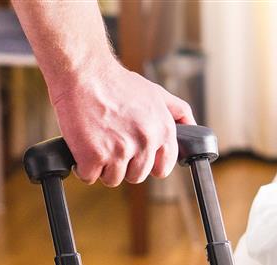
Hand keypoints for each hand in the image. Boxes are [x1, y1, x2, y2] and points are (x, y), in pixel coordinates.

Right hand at [49, 61, 194, 186]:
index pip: (162, 168)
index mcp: (162, 130)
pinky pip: (90, 176)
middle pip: (136, 176)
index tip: (136, 155)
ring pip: (112, 179)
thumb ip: (177, 112)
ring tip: (97, 139)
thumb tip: (193, 129)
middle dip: (122, 164)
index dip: (147, 164)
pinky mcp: (94, 156)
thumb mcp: (156, 93)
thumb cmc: (116, 82)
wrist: (84, 73)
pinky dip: (83, 166)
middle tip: (110, 141)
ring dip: (102, 166)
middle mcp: (145, 141)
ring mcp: (119, 150)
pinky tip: (83, 144)